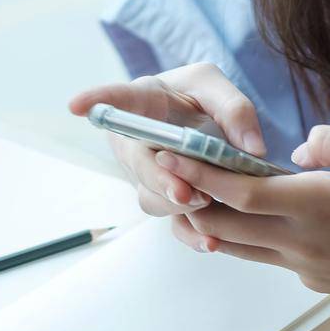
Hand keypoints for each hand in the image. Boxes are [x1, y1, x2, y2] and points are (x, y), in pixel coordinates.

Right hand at [68, 63, 266, 216]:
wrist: (210, 127)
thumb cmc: (201, 97)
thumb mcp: (217, 88)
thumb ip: (235, 109)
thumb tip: (253, 149)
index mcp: (144, 102)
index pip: (118, 100)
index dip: (97, 101)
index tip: (76, 105)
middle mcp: (137, 142)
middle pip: (138, 164)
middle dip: (159, 179)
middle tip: (185, 192)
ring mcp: (148, 175)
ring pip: (152, 197)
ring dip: (177, 204)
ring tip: (208, 203)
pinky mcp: (167, 200)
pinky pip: (172, 223)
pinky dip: (191, 234)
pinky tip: (211, 242)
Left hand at [160, 124, 329, 330]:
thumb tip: (297, 148)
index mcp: (316, 203)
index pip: (237, 190)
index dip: (199, 172)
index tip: (172, 152)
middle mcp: (302, 241)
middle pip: (223, 224)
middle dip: (191, 198)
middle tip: (171, 171)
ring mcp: (307, 267)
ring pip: (240, 246)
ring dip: (214, 221)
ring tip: (197, 193)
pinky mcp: (317, 281)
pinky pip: (270, 256)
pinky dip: (250, 235)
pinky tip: (254, 215)